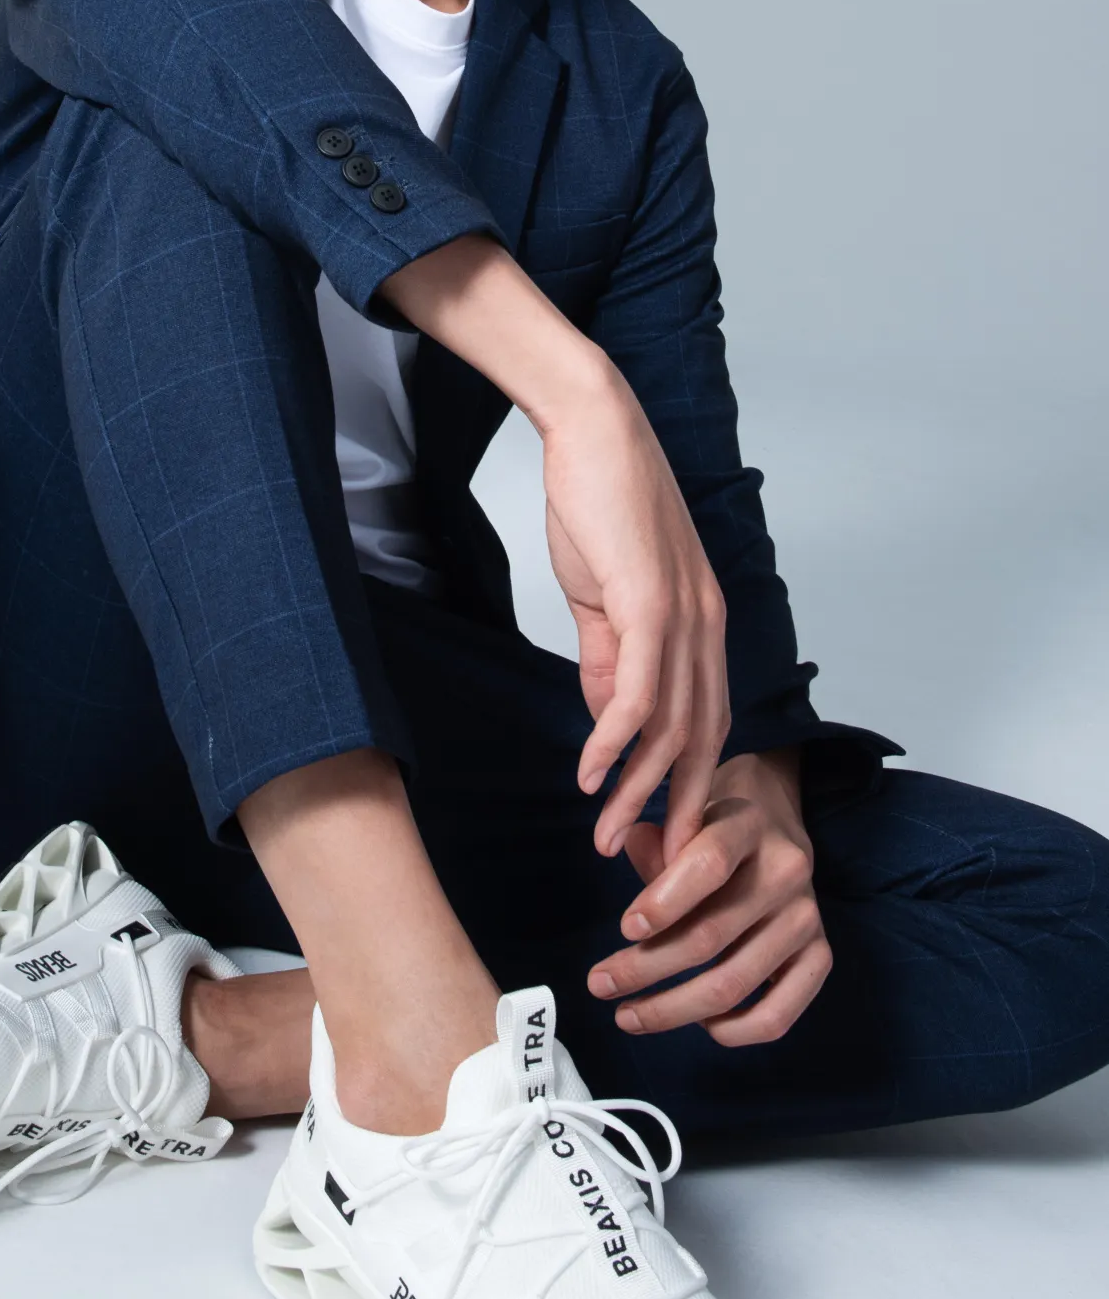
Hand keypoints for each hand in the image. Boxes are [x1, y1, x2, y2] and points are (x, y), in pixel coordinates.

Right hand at [542, 385, 729, 856]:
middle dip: (674, 811)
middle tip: (649, 867)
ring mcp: (684, 618)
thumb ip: (609, 659)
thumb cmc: (598, 505)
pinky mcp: (650, 604)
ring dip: (637, 791)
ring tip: (607, 838)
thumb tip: (607, 723)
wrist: (594, 431)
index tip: (663, 837)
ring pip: (672, 729)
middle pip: (701, 742)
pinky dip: (613, 743)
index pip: (707, 726)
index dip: (688, 788)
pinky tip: (589, 776)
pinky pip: (637, 693)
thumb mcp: (606, 598)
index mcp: (705, 627)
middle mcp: (709, 628)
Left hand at [586, 748, 832, 1045]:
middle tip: (598, 984)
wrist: (772, 832)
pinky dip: (733, 1031)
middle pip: (710, 936)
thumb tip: (629, 896)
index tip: (622, 929)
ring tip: (627, 1015)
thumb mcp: (682, 823)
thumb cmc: (709, 834)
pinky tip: (700, 1024)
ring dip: (671, 1010)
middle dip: (644, 969)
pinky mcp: (819, 956)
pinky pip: (776, 1015)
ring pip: (733, 983)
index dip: (664, 902)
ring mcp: (807, 917)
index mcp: (748, 824)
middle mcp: (787, 870)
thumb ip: (654, 852)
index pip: (708, 864)